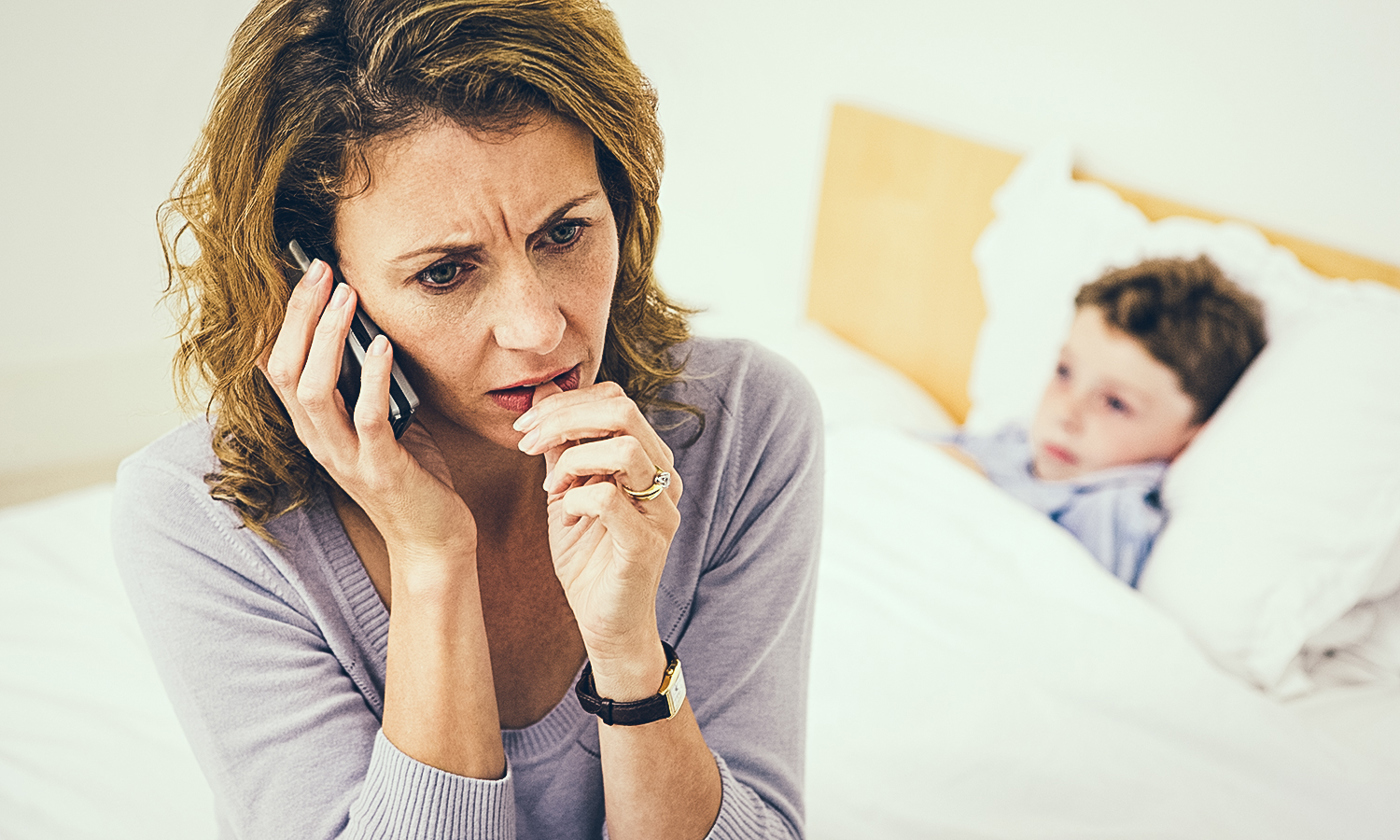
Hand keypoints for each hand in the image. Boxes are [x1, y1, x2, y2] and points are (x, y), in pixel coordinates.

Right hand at [259, 260, 475, 563]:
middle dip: (299, 315)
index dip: (283, 319)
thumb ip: (368, 385)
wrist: (432, 540)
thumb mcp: (383, 422)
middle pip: (285, 370)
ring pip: (314, 391)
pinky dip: (372, 378)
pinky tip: (381, 346)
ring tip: (347, 297)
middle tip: (320, 270)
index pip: (275, 367)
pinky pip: (367, 418)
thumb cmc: (411, 476)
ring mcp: (346, 458)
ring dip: (329, 338)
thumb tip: (372, 330)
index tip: (305, 274)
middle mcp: (319, 442)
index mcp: (314, 429)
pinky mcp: (382, 469)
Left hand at [515, 381, 681, 687]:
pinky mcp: (647, 542)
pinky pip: (609, 498)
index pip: (615, 400)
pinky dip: (576, 498)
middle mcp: (663, 478)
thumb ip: (561, 446)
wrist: (606, 622)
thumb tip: (544, 392)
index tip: (525, 427)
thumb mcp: (566, 491)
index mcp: (647, 460)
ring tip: (551, 486)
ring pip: (623, 448)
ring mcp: (660, 510)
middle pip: (622, 411)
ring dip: (572, 460)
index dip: (565, 403)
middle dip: (563, 418)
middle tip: (527, 441)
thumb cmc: (588, 557)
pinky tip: (564, 515)